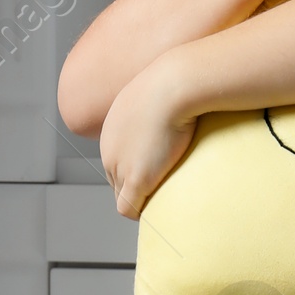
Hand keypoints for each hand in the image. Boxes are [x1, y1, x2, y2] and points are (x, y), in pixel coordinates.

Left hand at [101, 62, 196, 218]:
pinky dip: (142, 213)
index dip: (138, 170)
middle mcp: (109, 149)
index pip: (117, 161)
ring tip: (165, 204)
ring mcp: (120, 165)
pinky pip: (129, 208)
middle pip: (117, 181)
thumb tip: (184, 102)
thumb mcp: (162, 89)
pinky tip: (161, 211)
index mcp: (112, 130)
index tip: (160, 174)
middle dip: (136, 188)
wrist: (174, 85)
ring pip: (122, 196)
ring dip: (141, 202)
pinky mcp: (136, 179)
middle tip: (164, 192)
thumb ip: (164, 102)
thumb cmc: (177, 82)